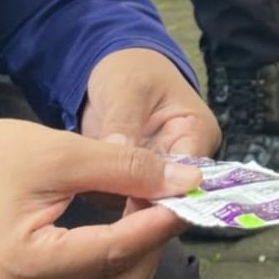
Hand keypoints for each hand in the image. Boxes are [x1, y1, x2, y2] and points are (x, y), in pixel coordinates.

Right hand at [0, 119, 200, 278]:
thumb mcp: (58, 152)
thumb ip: (124, 168)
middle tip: (165, 198)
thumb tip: (184, 181)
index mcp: (25, 265)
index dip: (160, 224)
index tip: (191, 196)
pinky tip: (117, 227)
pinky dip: (112, 267)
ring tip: (141, 209)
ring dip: (136, 258)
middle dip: (152, 244)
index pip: (115, 253)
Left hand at [79, 49, 218, 211]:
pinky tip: (82, 192)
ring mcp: (158, 173)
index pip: (189, 174)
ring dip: (117, 202)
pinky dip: (103, 196)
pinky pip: (121, 199)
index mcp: (196, 133)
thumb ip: (124, 122)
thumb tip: (119, 154)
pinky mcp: (134, 181)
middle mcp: (184, 160)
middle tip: (105, 208)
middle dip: (138, 203)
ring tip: (87, 196)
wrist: (114, 71)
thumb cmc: (131, 70)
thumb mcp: (127, 88)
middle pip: (169, 195)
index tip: (130, 199)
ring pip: (143, 203)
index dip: (163, 191)